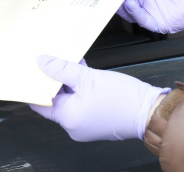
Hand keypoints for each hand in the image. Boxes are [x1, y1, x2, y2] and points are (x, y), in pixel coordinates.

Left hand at [29, 55, 167, 141]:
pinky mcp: (94, 118)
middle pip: (54, 98)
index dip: (34, 85)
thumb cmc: (123, 99)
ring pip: (68, 97)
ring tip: (67, 60)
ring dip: (68, 80)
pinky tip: (81, 68)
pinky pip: (80, 100)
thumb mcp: (87, 78)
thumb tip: (41, 62)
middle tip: (49, 59)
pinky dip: (79, 86)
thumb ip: (61, 69)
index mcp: (67, 118)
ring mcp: (84, 123)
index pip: (39, 102)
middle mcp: (73, 125)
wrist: (152, 112)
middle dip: (53, 78)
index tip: (31, 70)